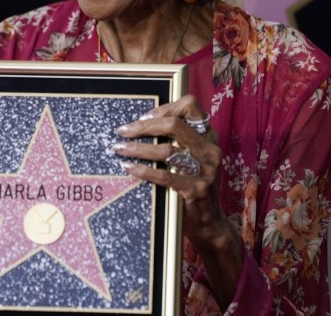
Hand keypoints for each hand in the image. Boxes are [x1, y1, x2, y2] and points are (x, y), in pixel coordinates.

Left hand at [113, 95, 229, 245]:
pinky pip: (164, 175)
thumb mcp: (193, 157)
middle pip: (174, 125)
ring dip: (138, 148)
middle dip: (143, 126)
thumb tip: (141, 124)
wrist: (209, 222)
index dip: (165, 108)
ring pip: (166, 150)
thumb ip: (178, 140)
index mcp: (209, 136)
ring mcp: (205, 170)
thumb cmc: (194, 184)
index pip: (191, 106)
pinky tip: (129, 168)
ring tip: (120, 149)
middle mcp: (210, 150)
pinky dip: (143, 170)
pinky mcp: (196, 189)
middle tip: (123, 131)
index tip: (144, 117)